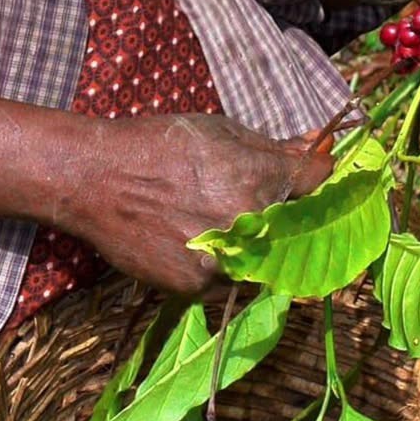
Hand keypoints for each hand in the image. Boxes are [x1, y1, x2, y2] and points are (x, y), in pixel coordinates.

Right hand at [65, 115, 333, 295]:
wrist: (96, 181)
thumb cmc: (159, 146)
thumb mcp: (220, 133)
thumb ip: (275, 149)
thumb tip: (323, 147)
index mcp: (261, 179)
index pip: (319, 183)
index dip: (320, 179)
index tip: (313, 179)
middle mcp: (250, 225)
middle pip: (298, 230)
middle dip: (289, 219)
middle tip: (257, 206)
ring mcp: (226, 261)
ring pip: (264, 263)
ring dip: (255, 248)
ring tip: (214, 222)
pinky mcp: (200, 287)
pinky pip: (229, 282)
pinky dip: (221, 266)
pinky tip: (192, 241)